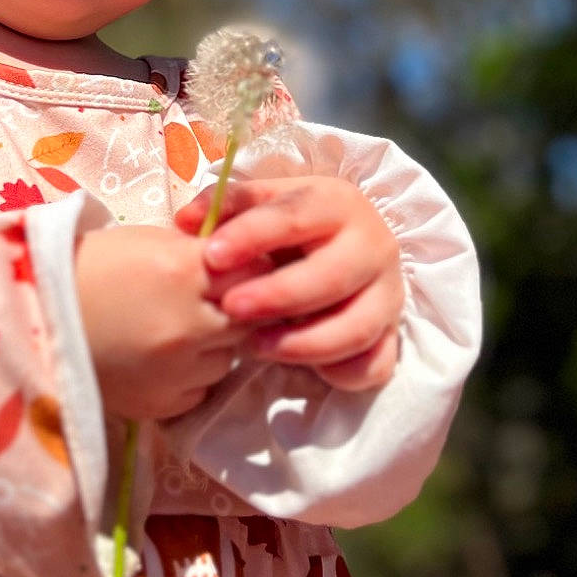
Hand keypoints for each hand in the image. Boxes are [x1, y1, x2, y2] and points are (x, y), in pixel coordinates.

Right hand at [74, 224, 264, 423]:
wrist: (32, 317)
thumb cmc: (89, 267)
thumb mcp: (149, 241)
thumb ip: (199, 255)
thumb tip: (240, 266)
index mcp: (184, 272)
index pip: (255, 272)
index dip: (250, 270)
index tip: (238, 271)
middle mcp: (190, 325)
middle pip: (249, 319)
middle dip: (236, 309)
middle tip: (212, 302)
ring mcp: (178, 372)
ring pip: (228, 358)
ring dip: (214, 346)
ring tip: (178, 332)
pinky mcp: (164, 405)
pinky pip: (201, 389)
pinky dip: (190, 376)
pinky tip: (162, 359)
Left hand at [175, 175, 403, 390]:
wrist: (345, 244)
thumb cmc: (291, 227)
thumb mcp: (263, 204)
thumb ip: (224, 208)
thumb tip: (185, 222)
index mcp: (337, 203)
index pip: (297, 216)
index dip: (253, 236)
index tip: (211, 256)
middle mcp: (373, 245)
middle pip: (332, 275)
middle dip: (278, 296)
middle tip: (231, 308)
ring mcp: (388, 293)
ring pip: (356, 326)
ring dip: (304, 343)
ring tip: (256, 348)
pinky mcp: (391, 334)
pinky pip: (375, 364)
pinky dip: (343, 373)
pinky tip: (308, 372)